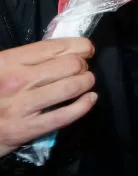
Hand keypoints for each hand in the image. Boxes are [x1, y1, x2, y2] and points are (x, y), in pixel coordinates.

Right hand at [0, 38, 97, 157]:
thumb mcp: (1, 69)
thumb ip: (27, 59)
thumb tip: (66, 49)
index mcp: (8, 61)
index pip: (55, 47)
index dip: (79, 46)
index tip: (86, 50)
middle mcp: (16, 81)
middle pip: (69, 65)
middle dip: (82, 65)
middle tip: (82, 69)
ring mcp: (22, 106)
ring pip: (71, 87)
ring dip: (86, 82)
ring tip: (86, 82)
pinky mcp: (26, 129)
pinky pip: (65, 115)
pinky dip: (84, 104)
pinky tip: (90, 99)